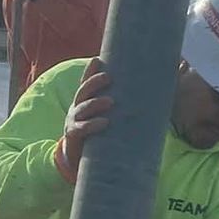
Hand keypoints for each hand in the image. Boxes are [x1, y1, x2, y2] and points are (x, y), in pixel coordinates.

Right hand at [54, 58, 113, 181]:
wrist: (78, 159)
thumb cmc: (97, 134)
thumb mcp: (103, 118)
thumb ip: (116, 108)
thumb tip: (145, 97)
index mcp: (83, 102)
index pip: (85, 83)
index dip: (90, 71)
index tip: (98, 59)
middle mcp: (76, 108)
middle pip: (83, 91)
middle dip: (94, 83)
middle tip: (108, 77)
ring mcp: (73, 121)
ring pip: (82, 108)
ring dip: (95, 103)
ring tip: (111, 101)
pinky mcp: (73, 136)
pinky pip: (82, 128)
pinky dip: (92, 125)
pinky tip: (105, 122)